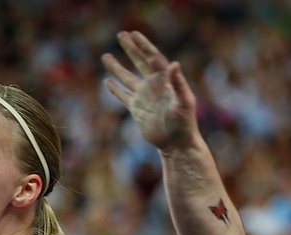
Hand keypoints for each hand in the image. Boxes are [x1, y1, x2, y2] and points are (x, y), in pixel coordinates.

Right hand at [102, 31, 198, 152]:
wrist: (177, 144)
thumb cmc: (185, 124)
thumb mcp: (184, 102)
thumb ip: (179, 83)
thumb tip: (174, 63)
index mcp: (165, 81)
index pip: (152, 58)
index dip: (143, 46)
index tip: (134, 34)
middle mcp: (154, 86)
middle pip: (140, 62)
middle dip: (131, 49)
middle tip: (121, 34)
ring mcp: (145, 97)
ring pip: (127, 78)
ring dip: (117, 67)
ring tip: (106, 55)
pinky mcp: (138, 110)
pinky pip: (124, 96)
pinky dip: (115, 89)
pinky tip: (107, 82)